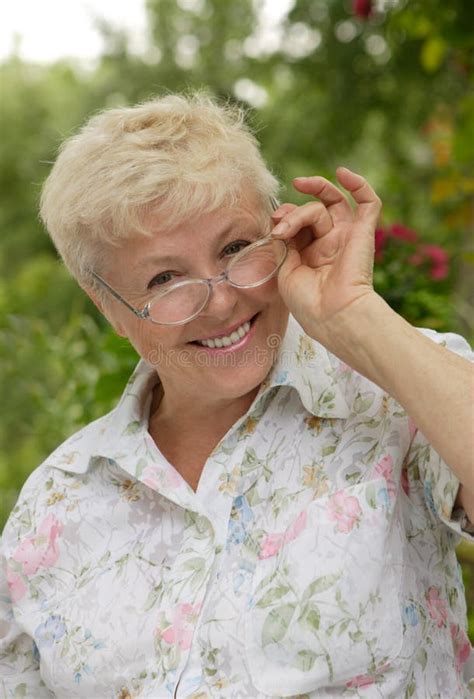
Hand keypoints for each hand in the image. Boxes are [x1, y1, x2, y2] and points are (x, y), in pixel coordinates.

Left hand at [271, 167, 381, 338]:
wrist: (332, 315)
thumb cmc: (308, 302)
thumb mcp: (284, 269)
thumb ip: (283, 242)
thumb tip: (280, 219)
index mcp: (311, 254)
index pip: (299, 222)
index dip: (285, 217)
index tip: (274, 226)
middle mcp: (329, 243)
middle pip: (312, 211)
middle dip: (293, 211)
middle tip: (280, 223)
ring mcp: (346, 236)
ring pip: (329, 204)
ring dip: (310, 200)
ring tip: (294, 210)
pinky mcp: (364, 233)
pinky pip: (368, 202)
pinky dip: (358, 184)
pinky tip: (343, 173)